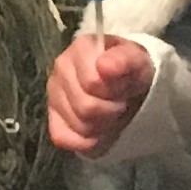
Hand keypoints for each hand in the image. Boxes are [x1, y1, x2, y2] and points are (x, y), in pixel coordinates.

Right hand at [48, 29, 152, 155]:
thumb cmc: (131, 72)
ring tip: (110, 113)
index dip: (114, 91)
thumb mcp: (138, 62)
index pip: (92, 83)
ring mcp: (54, 93)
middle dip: (110, 110)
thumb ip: (124, 60)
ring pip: (77, 124)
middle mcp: (61, 68)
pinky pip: (61, 137)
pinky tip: (96, 132)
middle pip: (85, 107)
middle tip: (120, 103)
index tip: (124, 87)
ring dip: (101, 125)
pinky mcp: (52, 117)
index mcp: (80, 48)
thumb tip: (103, 66)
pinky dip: (84, 141)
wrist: (128, 84)